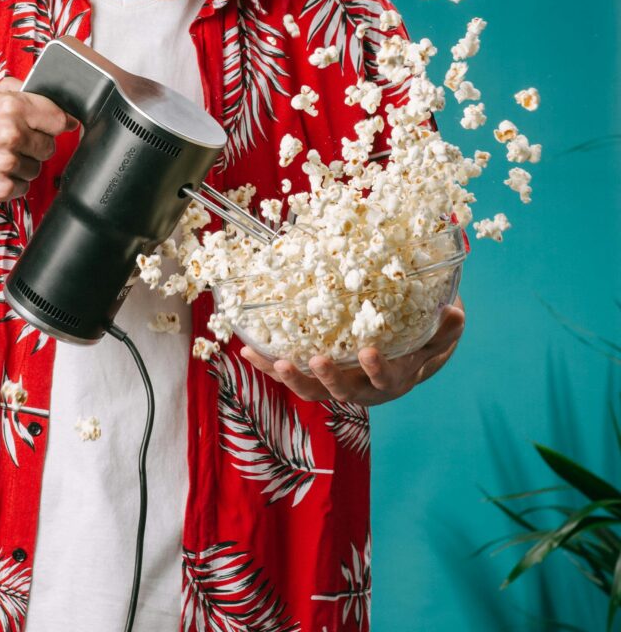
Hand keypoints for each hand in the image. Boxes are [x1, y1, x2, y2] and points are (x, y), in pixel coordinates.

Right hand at [0, 76, 78, 205]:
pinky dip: (10, 183)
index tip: (57, 128)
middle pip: (49, 147)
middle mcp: (11, 134)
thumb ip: (24, 91)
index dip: (58, 125)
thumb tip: (58, 104)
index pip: (58, 119)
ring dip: (22, 166)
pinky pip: (23, 187)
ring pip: (36, 169)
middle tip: (13, 143)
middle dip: (35, 146)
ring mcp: (5, 162)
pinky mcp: (0, 187)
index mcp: (12, 106)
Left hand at [239, 295, 465, 406]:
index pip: (384, 380)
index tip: (368, 352)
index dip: (376, 370)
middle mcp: (361, 390)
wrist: (397, 365)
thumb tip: (455, 311)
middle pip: (342, 392)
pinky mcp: (314, 379)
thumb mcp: (433, 338)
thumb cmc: (416, 345)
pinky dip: (268, 366)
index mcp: (392, 380)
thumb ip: (444, 329)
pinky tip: (248, 350)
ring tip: (273, 359)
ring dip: (290, 378)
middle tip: (314, 360)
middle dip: (327, 378)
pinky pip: (289, 374)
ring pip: (311, 391)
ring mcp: (335, 387)